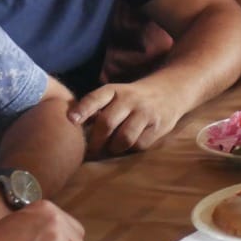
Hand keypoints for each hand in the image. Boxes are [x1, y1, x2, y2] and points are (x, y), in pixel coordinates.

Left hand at [68, 81, 184, 156]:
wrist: (170, 91)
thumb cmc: (132, 99)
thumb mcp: (116, 95)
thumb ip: (97, 109)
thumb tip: (72, 131)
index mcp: (114, 90)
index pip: (96, 98)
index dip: (82, 109)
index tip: (71, 120)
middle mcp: (129, 99)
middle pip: (107, 123)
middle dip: (95, 141)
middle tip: (90, 150)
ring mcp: (145, 112)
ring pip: (124, 138)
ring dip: (114, 148)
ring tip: (111, 147)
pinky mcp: (158, 126)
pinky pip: (139, 145)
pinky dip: (131, 149)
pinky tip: (130, 144)